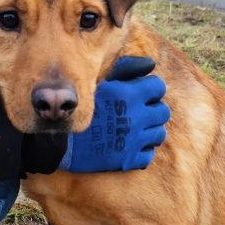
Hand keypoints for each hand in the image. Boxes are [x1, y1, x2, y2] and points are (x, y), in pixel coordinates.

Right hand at [64, 56, 169, 172]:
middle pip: (163, 112)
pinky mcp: (128, 160)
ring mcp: (134, 141)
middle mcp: (136, 117)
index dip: (152, 89)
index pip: (158, 87)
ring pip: (159, 134)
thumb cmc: (78, 107)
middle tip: (141, 112)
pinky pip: (149, 155)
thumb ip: (126, 70)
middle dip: (154, 110)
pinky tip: (132, 145)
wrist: (61, 141)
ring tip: (137, 129)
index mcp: (129, 95)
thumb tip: (151, 64)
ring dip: (151, 130)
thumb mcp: (100, 82)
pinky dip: (143, 150)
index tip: (143, 93)